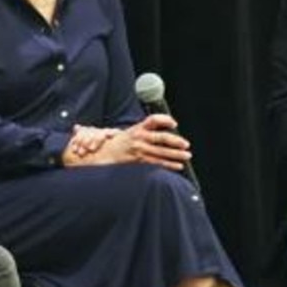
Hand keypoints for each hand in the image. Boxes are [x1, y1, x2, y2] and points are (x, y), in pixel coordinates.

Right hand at [66, 114, 190, 169]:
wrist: (99, 155)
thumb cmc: (113, 145)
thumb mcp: (124, 132)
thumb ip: (140, 130)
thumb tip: (155, 126)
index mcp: (136, 129)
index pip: (152, 120)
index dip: (164, 120)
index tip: (173, 123)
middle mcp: (139, 138)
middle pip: (161, 138)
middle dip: (175, 141)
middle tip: (186, 144)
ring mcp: (139, 150)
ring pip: (161, 152)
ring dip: (176, 154)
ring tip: (187, 156)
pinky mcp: (138, 161)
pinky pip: (156, 163)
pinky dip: (168, 165)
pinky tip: (178, 166)